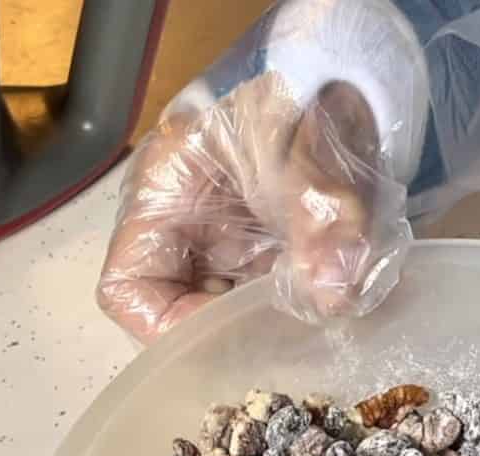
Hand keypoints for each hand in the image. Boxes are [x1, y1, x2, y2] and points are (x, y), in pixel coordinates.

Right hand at [97, 77, 390, 341]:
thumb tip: (334, 296)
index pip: (129, 291)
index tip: (235, 338)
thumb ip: (323, 219)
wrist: (350, 87)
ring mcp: (224, 252)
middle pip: (182, 315)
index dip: (171, 329)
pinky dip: (298, 316)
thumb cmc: (304, 100)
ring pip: (230, 319)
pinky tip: (330, 314)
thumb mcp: (309, 149)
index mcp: (162, 200)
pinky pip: (270, 307)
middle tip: (288, 343)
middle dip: (234, 336)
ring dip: (273, 329)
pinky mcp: (264, 262)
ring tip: (315, 328)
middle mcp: (184, 236)